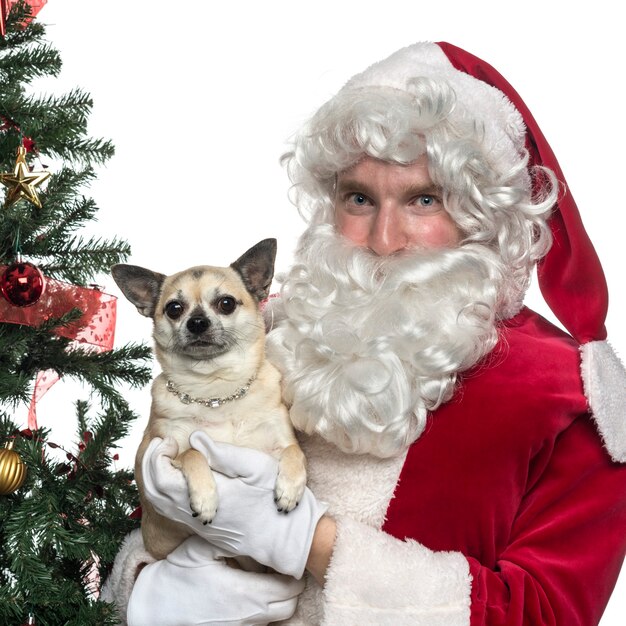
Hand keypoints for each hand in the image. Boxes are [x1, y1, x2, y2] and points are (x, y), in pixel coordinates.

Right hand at [127, 536, 303, 625]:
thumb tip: (255, 527)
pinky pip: (263, 625)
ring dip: (280, 599)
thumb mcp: (202, 549)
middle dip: (291, 586)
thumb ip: (231, 539)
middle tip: (281, 566)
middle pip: (290, 604)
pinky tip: (253, 592)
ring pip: (279, 617)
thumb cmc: (178, 575)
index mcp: (243, 591)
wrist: (155, 608)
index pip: (289, 586)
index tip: (287, 556)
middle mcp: (248, 614)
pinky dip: (266, 610)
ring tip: (268, 578)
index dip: (293, 571)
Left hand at [141, 434, 326, 577]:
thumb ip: (223, 452)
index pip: (161, 478)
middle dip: (150, 465)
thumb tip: (195, 437)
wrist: (283, 535)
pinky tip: (177, 478)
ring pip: (160, 504)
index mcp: (202, 496)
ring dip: (155, 479)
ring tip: (164, 458)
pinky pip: (171, 512)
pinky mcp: (202, 529)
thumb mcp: (254, 467)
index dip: (158, 456)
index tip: (170, 441)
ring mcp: (196, 524)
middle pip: (153, 492)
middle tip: (159, 445)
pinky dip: (164, 492)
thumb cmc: (271, 496)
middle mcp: (193, 513)